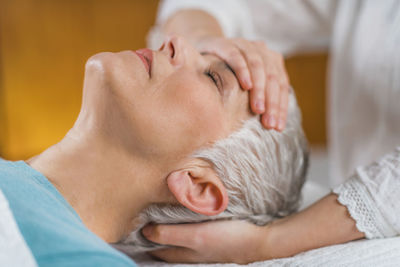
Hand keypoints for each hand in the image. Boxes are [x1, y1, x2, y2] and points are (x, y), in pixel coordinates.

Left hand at [142, 220, 270, 263]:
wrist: (257, 242)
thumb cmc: (226, 238)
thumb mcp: (195, 235)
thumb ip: (170, 234)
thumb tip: (146, 231)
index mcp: (184, 253)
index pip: (157, 248)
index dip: (146, 238)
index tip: (136, 224)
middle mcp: (190, 254)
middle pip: (166, 247)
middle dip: (154, 237)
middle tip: (144, 220)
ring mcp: (202, 248)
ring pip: (178, 242)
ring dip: (167, 233)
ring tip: (158, 219)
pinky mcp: (212, 241)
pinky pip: (191, 237)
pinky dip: (182, 231)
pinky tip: (185, 220)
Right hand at [194, 37, 289, 130]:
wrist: (203, 50)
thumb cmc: (227, 74)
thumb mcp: (246, 86)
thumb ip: (259, 98)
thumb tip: (272, 125)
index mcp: (271, 61)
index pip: (281, 85)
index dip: (281, 107)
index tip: (278, 128)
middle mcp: (261, 50)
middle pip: (272, 77)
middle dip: (272, 102)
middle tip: (268, 123)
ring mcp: (244, 45)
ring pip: (258, 66)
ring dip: (259, 90)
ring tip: (258, 110)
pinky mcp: (226, 44)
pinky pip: (237, 57)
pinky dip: (243, 71)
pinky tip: (246, 86)